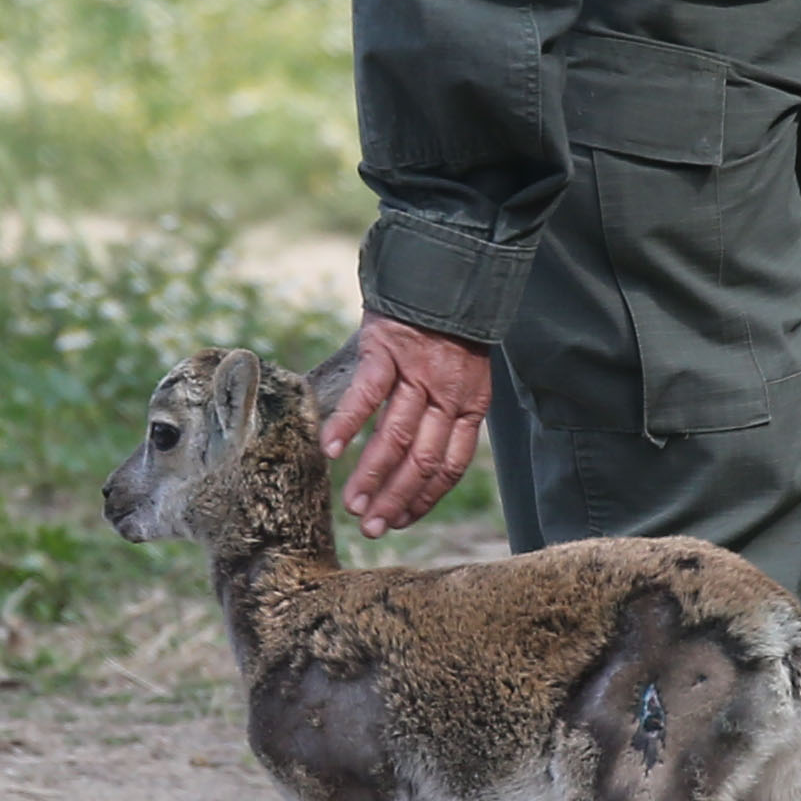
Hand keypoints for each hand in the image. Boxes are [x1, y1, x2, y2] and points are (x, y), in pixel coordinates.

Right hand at [322, 312, 492, 536]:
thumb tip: (417, 464)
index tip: (400, 522)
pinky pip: (369, 394)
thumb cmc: (447, 331)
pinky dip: (348, 424)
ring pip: (396, 436)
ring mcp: (419, 372)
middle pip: (424, 460)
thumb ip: (446, 415)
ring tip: (352, 506)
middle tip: (371, 528)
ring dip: (372, 475)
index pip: (451, 466)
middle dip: (396, 499)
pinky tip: (330, 452)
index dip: (426, 499)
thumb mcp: (463, 375)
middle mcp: (448, 394)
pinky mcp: (389, 349)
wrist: (439, 273)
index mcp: (470, 405)